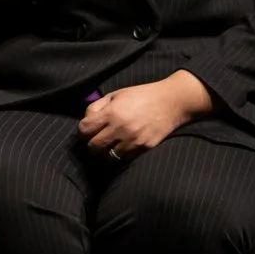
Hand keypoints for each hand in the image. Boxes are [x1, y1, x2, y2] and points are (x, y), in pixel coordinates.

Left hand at [80, 72, 211, 158]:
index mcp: (112, 113)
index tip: (87, 129)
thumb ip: (97, 107)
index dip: (82, 131)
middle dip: (90, 143)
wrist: (172, 102)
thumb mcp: (116, 95)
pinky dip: (118, 155)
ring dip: (104, 152)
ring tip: (107, 145)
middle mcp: (121, 128)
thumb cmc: (141, 96)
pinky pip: (123, 158)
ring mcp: (133, 140)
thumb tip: (86, 120)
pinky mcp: (144, 148)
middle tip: (95, 139)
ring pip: (107, 157)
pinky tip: (119, 148)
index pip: (84, 130)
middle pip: (93, 146)